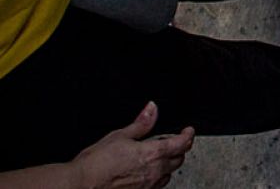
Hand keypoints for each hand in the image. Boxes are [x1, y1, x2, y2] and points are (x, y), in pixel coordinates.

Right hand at [71, 102, 192, 188]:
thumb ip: (141, 123)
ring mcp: (149, 186)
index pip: (182, 144)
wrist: (80, 185)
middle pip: (179, 159)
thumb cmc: (95, 164)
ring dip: (168, 164)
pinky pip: (157, 185)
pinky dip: (157, 177)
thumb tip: (152, 108)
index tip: (188, 131)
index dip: (188, 135)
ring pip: (169, 174)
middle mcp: (155, 172)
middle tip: (171, 142)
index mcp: (153, 154)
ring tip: (156, 157)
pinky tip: (146, 173)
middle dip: (178, 149)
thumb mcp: (119, 136)